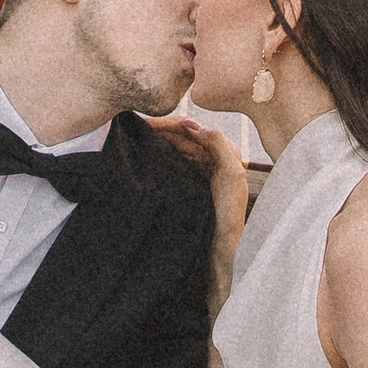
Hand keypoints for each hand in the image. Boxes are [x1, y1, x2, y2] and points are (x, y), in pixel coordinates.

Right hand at [149, 113, 247, 259]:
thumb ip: (217, 143)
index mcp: (225, 152)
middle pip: (183, 137)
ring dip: (159, 143)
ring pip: (177, 149)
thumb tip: (192, 124)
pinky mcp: (191, 184)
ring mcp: (201, 171)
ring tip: (137, 138)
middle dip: (161, 131)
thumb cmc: (230, 212)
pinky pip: (174, 164)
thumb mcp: (231, 173)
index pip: (194, 130)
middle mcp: (214, 158)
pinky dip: (162, 158)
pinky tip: (148, 156)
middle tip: (135, 128)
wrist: (222, 245)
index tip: (147, 122)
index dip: (170, 124)